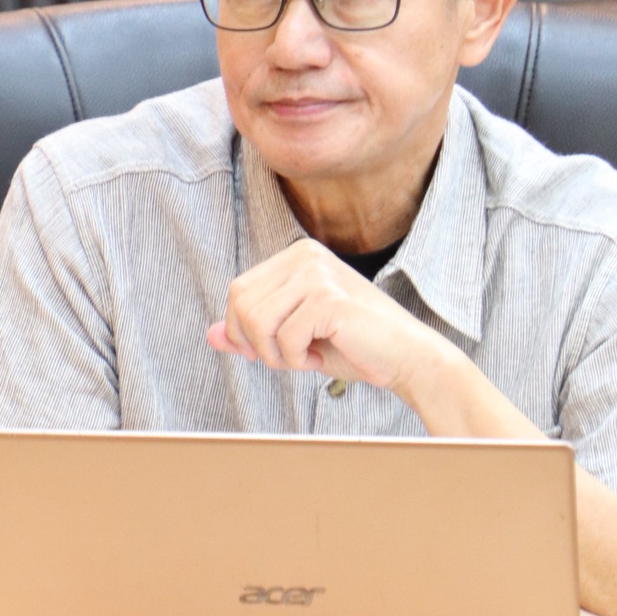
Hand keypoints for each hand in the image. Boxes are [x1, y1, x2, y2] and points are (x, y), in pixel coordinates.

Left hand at [207, 239, 452, 396]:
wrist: (406, 357)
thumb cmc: (353, 346)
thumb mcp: (292, 338)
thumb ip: (252, 334)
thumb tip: (209, 335)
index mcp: (297, 255)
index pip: (238, 290)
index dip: (242, 331)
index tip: (271, 351)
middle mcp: (305, 255)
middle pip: (241, 303)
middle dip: (255, 344)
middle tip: (288, 358)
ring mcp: (317, 273)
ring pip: (257, 321)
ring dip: (275, 355)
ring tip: (304, 357)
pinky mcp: (328, 299)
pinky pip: (283, 338)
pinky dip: (295, 360)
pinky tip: (320, 357)